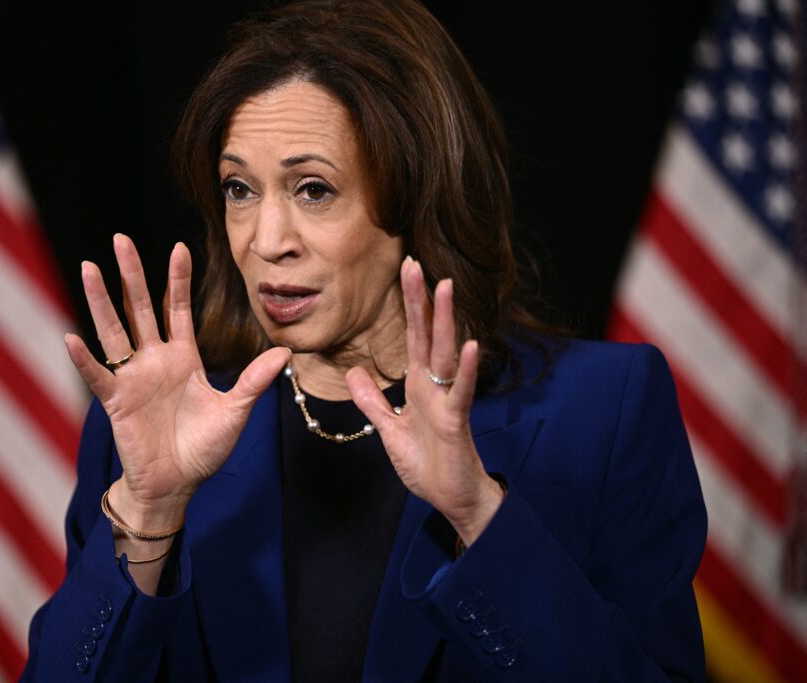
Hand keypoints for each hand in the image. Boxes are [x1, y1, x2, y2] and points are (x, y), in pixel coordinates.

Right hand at [65, 235, 290, 527]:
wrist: (177, 484)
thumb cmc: (204, 449)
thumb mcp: (235, 412)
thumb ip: (254, 382)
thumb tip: (285, 353)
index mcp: (183, 358)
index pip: (178, 309)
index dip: (178, 279)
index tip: (178, 246)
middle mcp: (154, 360)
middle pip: (140, 308)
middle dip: (132, 274)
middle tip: (120, 239)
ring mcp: (133, 378)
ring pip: (114, 330)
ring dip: (101, 300)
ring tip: (89, 267)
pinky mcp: (116, 401)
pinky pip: (98, 375)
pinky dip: (84, 359)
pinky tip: (73, 337)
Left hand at [346, 256, 503, 544]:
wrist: (450, 498)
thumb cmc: (427, 464)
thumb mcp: (390, 428)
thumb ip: (373, 401)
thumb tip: (356, 372)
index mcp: (419, 384)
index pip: (413, 336)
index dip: (410, 304)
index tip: (407, 270)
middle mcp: (434, 386)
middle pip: (427, 335)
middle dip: (421, 299)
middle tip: (415, 263)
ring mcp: (446, 401)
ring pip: (444, 354)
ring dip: (445, 322)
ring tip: (445, 288)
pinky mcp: (455, 422)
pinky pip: (460, 392)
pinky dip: (464, 370)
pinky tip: (468, 346)